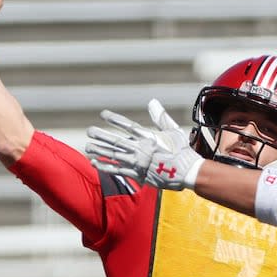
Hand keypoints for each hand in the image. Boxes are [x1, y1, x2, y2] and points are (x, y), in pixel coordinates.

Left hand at [86, 99, 203, 189]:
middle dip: (101, 136)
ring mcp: (138, 163)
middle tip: (90, 131)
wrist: (187, 172)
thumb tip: (152, 102)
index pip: (128, 126)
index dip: (115, 119)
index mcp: (149, 137)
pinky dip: (105, 166)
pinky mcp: (138, 174)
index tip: (103, 114)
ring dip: (99, 150)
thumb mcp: (173, 130)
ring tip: (88, 146)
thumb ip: (160, 117)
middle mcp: (141, 149)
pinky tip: (95, 162)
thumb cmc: (182, 151)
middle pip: (116, 141)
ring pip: (114, 155)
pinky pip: (117, 170)